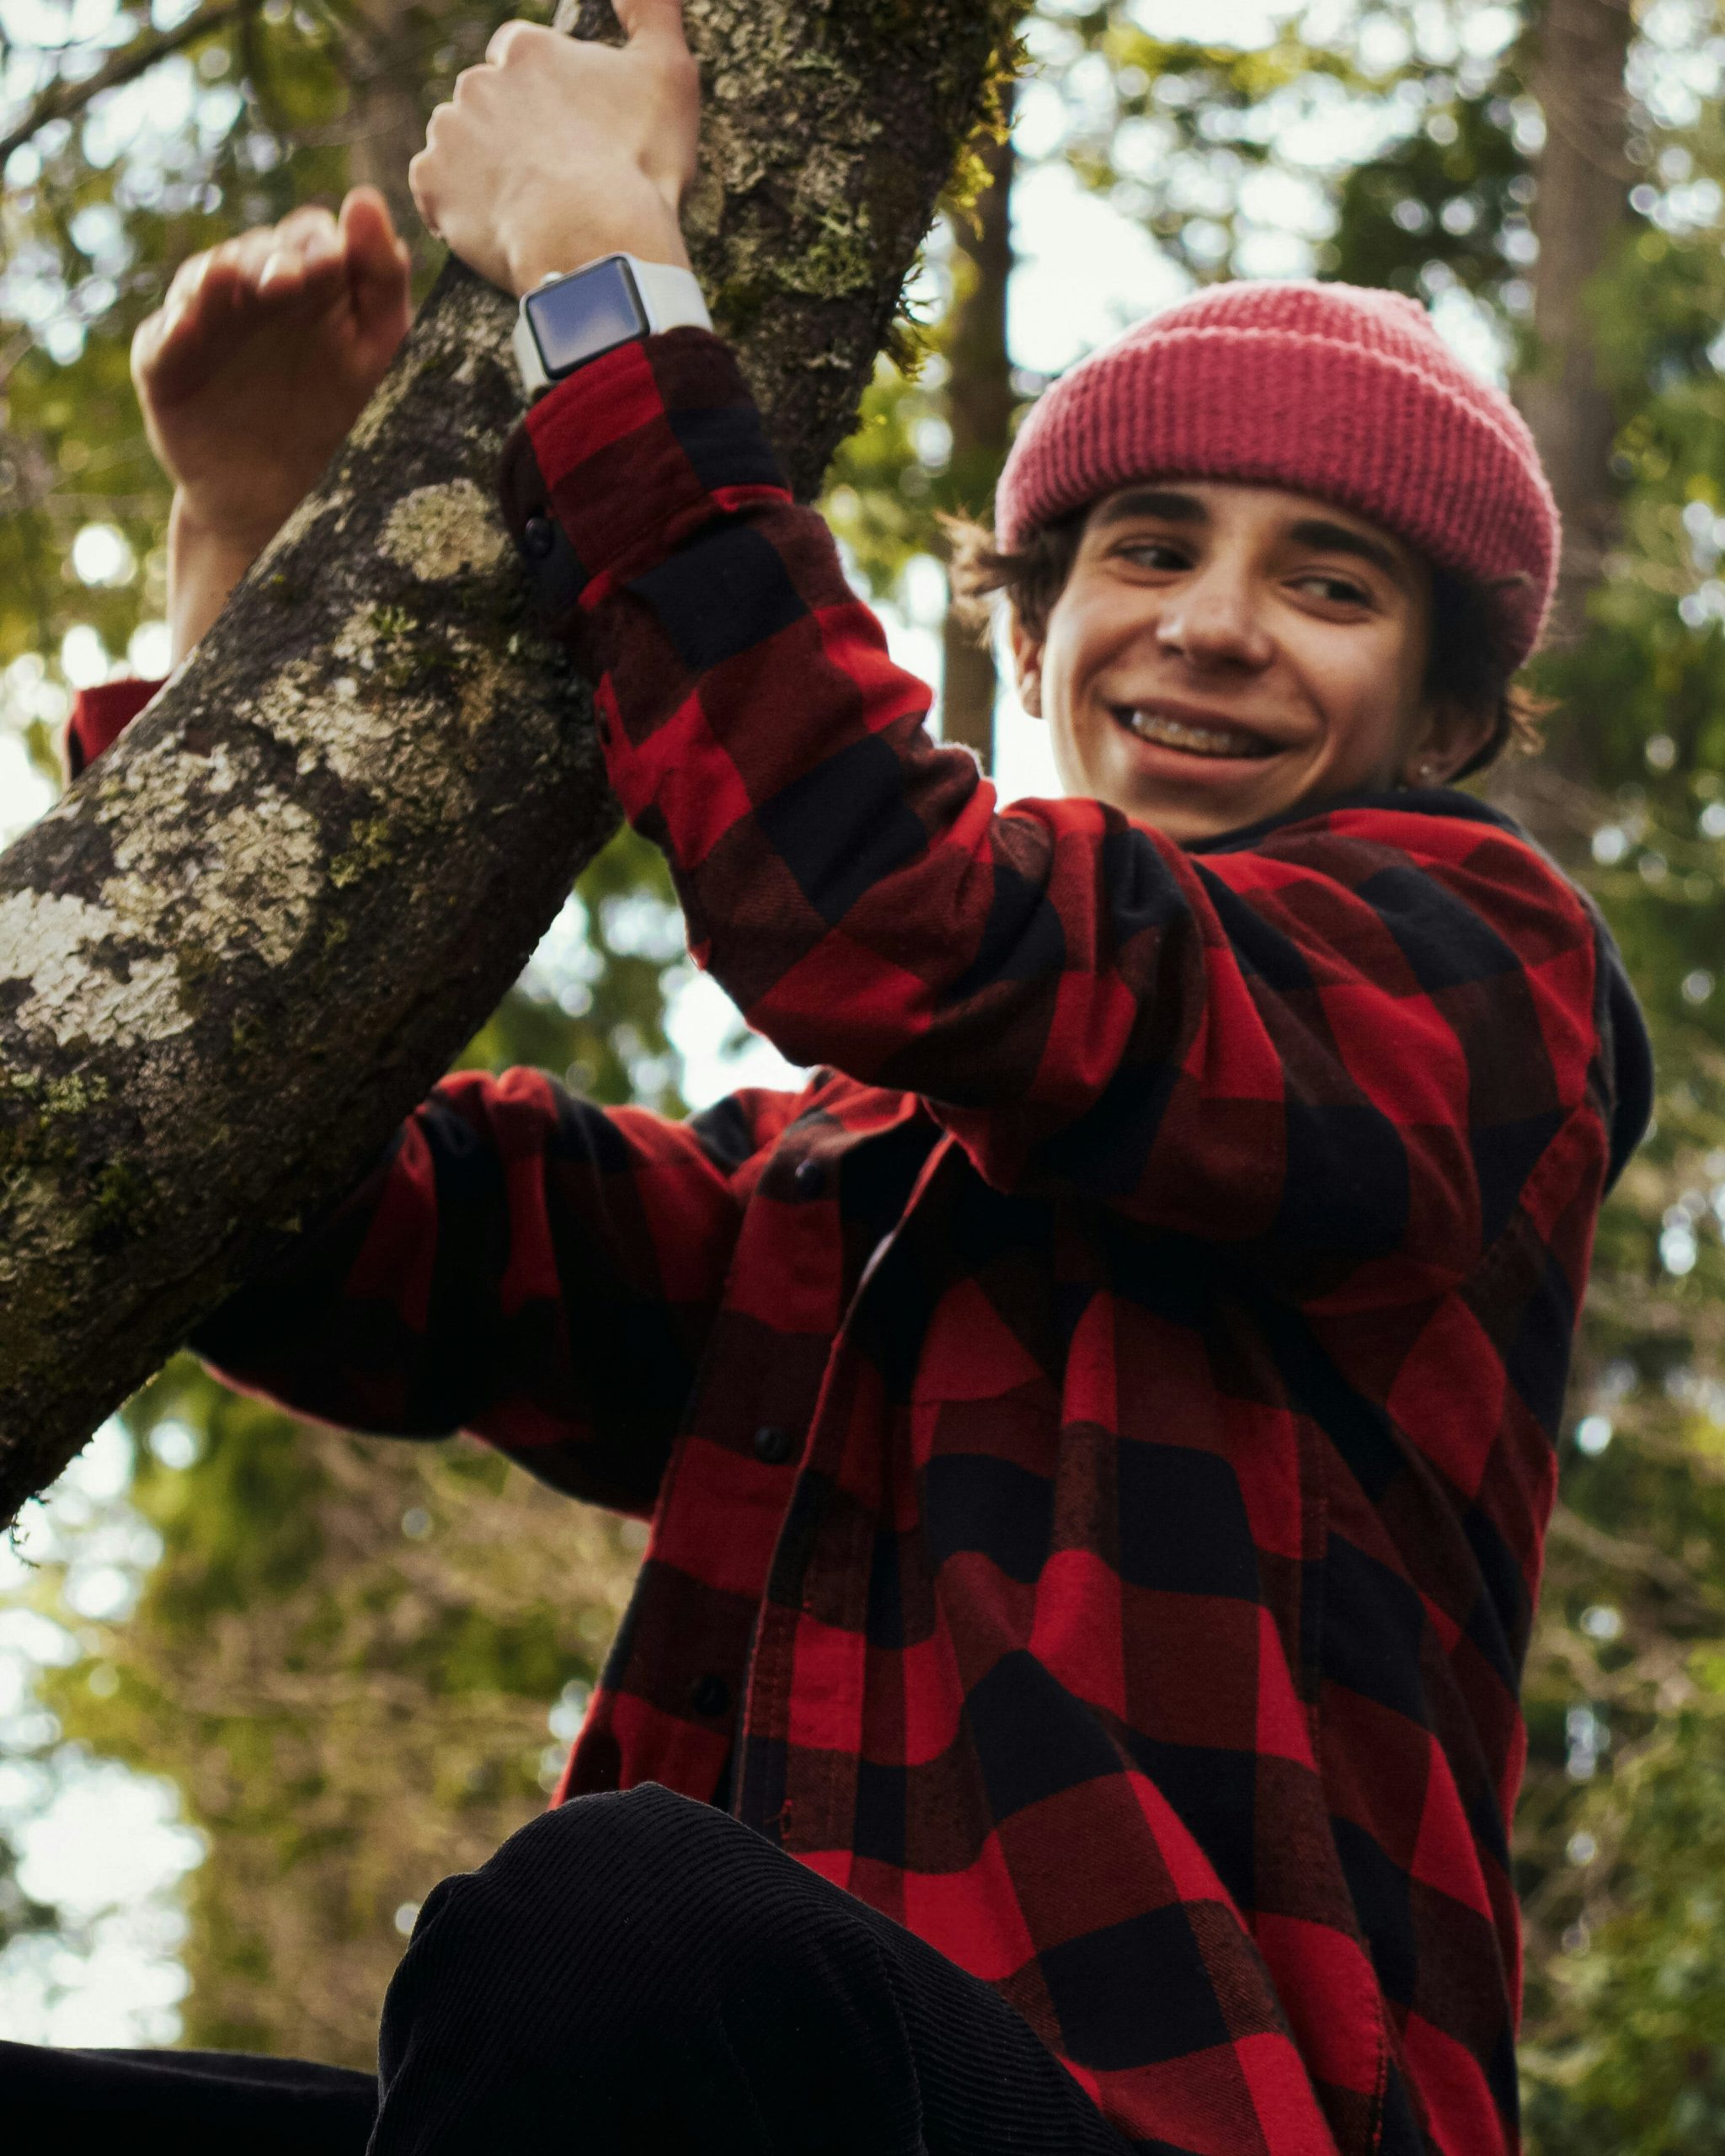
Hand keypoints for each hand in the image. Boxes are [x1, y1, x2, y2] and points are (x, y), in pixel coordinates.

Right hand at [134, 187, 412, 558]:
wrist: (285, 503)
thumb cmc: (343, 421)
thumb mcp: (379, 353)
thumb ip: (382, 280)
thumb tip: (366, 200)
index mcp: (309, 284)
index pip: (309, 238)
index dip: (317, 244)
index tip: (333, 261)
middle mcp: (252, 292)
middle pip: (255, 252)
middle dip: (270, 259)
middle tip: (287, 279)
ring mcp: (204, 323)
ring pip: (203, 280)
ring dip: (217, 278)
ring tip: (231, 280)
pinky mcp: (164, 363)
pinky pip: (161, 338)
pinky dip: (172, 329)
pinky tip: (187, 327)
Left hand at [408, 1, 698, 298]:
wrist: (595, 245)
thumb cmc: (638, 163)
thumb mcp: (669, 73)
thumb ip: (652, 10)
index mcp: (527, 50)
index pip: (522, 56)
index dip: (549, 95)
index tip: (573, 132)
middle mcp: (477, 81)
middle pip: (490, 101)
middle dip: (516, 130)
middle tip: (557, 176)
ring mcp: (449, 133)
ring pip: (461, 143)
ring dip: (486, 166)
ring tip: (530, 206)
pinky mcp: (431, 186)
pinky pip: (435, 191)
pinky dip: (458, 207)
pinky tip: (498, 225)